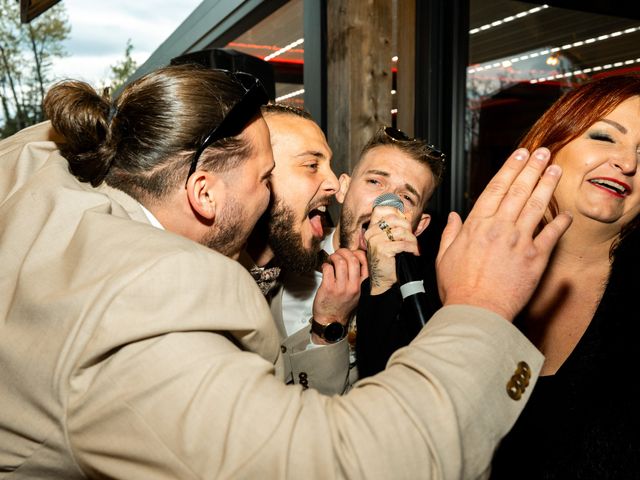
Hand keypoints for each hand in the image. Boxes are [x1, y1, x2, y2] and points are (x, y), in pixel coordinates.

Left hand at [311, 249, 367, 343]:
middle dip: (343, 251)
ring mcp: (341, 287)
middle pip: (352, 259)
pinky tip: (325, 268)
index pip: (365, 262)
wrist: (331, 320)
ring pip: (340, 262)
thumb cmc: (342, 305)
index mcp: (362, 285)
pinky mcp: (328, 288)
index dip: (356, 253)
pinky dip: (325, 265)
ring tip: (331, 260)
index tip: (350, 253)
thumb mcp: (357, 292)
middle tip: (338, 253)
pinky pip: (328, 268)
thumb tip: (352, 258)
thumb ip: (357, 277)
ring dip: (333, 257)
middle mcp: (353, 286)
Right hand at [364, 206, 419, 294]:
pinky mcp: (382, 249)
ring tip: (413, 247)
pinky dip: (412, 248)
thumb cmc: (388, 260)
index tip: (404, 224)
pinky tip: (413, 253)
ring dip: (412, 240)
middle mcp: (371, 233)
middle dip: (408, 228)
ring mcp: (375, 240)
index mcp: (371, 229)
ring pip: (402, 231)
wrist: (382, 280)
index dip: (396, 213)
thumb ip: (393, 227)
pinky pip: (403, 243)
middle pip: (395, 219)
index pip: (381, 209)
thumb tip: (407, 215)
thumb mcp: (388, 240)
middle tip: (411, 239)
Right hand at [436, 147, 571, 321]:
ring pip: (536, 205)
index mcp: (476, 225)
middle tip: (543, 152)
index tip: (519, 154)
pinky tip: (566, 213)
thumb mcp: (444, 257)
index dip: (510, 168)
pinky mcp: (535, 258)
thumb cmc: (459, 288)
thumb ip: (450, 234)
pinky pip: (551, 235)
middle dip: (533, 168)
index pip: (496, 188)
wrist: (476, 311)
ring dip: (547, 185)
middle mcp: (499, 227)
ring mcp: (519, 241)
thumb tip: (454, 218)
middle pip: (519, 190)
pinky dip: (560, 223)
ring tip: (556, 169)